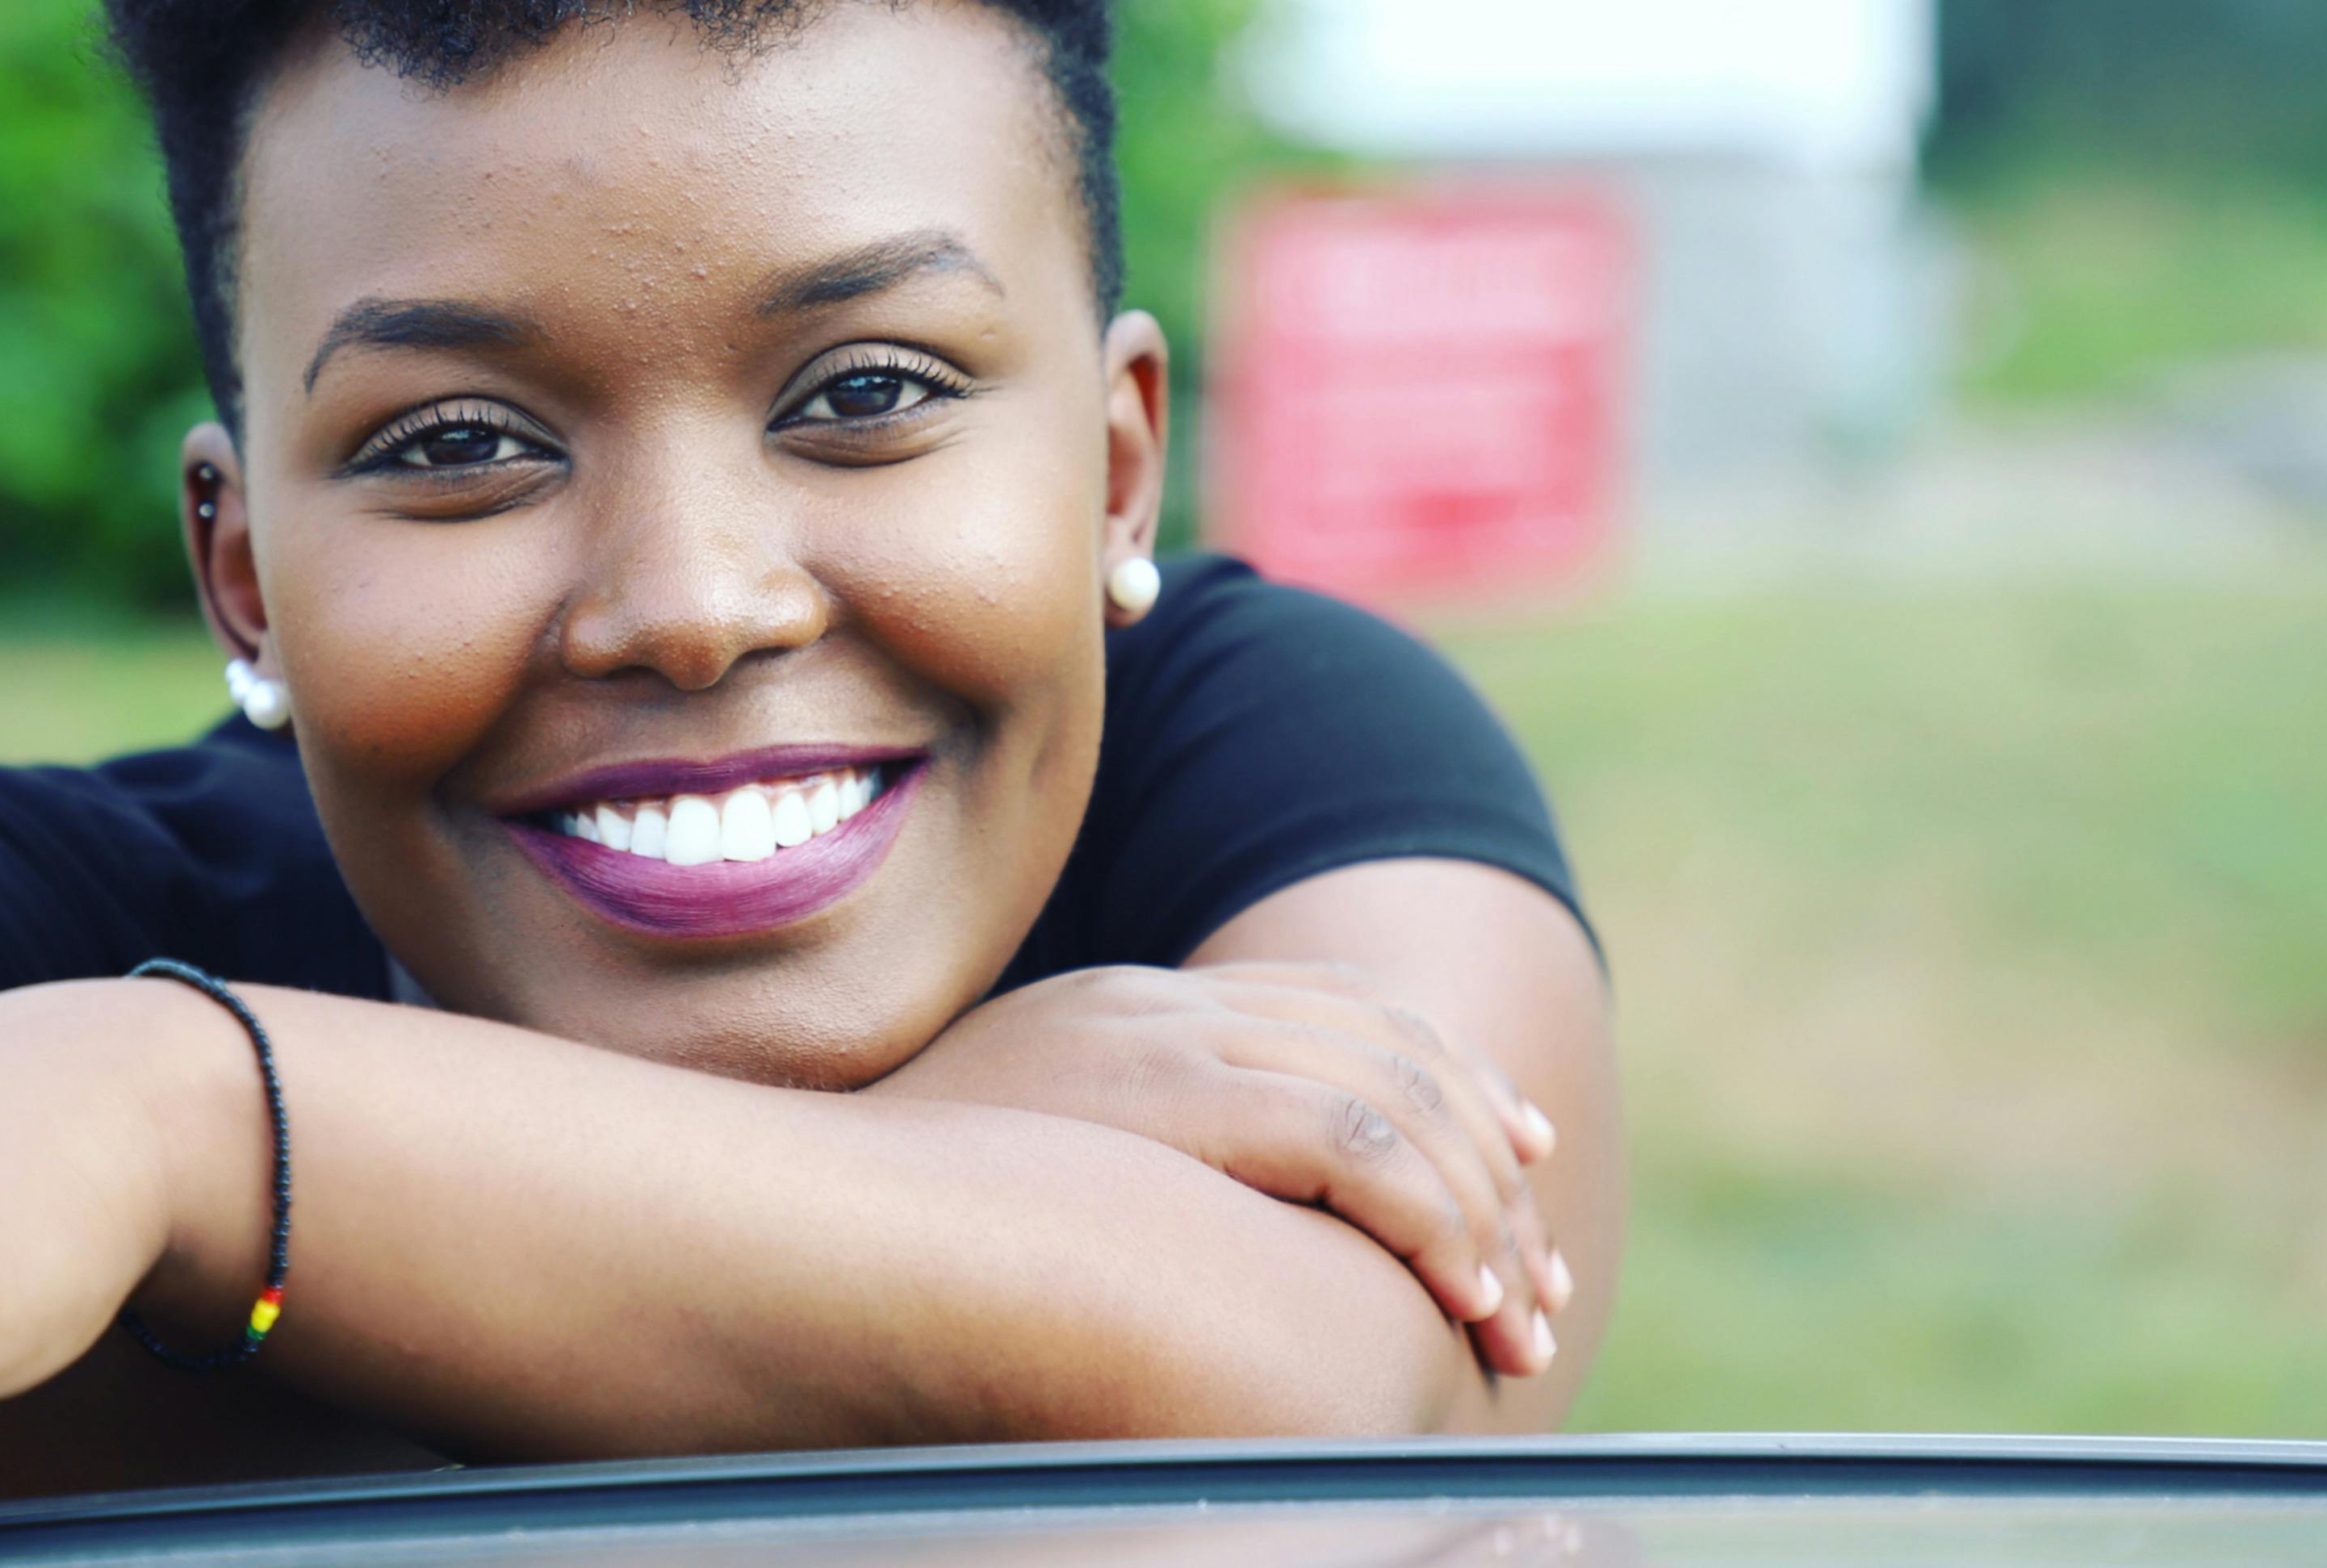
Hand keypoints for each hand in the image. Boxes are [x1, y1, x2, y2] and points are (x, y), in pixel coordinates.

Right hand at [870, 961, 1569, 1377]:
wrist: (787, 1183)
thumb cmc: (886, 1205)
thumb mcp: (1017, 1153)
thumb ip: (1112, 1158)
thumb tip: (1183, 1244)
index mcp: (1135, 1009)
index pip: (1340, 1015)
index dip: (1448, 1089)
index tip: (1516, 1173)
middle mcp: (1162, 1007)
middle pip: (1388, 1051)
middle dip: (1488, 1169)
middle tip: (1539, 1288)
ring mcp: (1162, 1043)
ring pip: (1390, 1098)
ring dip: (1476, 1216)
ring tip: (1516, 1318)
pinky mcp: (1161, 1099)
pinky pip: (1346, 1141)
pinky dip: (1427, 1213)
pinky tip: (1458, 1290)